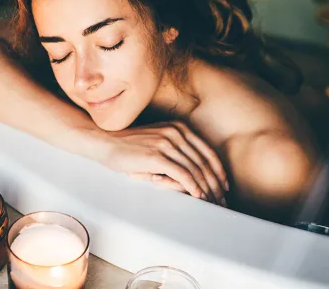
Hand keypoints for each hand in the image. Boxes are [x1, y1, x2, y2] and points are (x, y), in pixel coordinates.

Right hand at [104, 121, 228, 204]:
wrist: (105, 142)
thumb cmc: (129, 146)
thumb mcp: (157, 145)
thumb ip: (176, 155)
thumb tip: (195, 178)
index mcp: (178, 127)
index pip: (207, 151)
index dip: (218, 170)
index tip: (223, 184)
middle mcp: (175, 132)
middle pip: (204, 161)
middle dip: (215, 183)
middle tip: (221, 199)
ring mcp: (166, 142)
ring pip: (195, 169)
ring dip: (206, 188)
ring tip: (211, 201)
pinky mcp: (157, 155)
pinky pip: (182, 173)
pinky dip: (192, 186)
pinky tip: (197, 195)